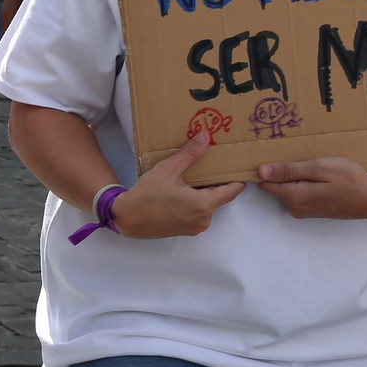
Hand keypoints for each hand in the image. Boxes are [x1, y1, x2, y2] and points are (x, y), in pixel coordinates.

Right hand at [111, 131, 246, 237]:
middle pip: (219, 197)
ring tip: (194, 177)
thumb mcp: (168, 169)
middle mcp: (204, 219)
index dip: (237, 179)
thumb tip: (206, 136)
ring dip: (204, 193)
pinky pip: (198, 213)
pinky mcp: (186, 231)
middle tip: (211, 166)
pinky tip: (183, 191)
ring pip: (208, 205)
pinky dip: (195, 202)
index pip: (232, 191)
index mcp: (203, 205)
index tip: (239, 167)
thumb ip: (190, 154)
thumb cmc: (147, 194)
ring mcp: (195, 228)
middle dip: (216, 182)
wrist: (127, 217)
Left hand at [257, 156, 366, 218]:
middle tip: (292, 152)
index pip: (264, 183)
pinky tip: (316, 172)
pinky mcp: (313, 210)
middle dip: (280, 170)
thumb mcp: (320, 168)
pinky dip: (303, 182)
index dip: (265, 167)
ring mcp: (304, 210)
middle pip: (275, 186)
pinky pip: (299, 192)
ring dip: (293, 175)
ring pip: (288, 188)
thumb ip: (290, 171)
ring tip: (306, 159)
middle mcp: (295, 208)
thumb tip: (260, 172)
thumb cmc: (350, 180)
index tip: (270, 152)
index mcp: (293, 197)